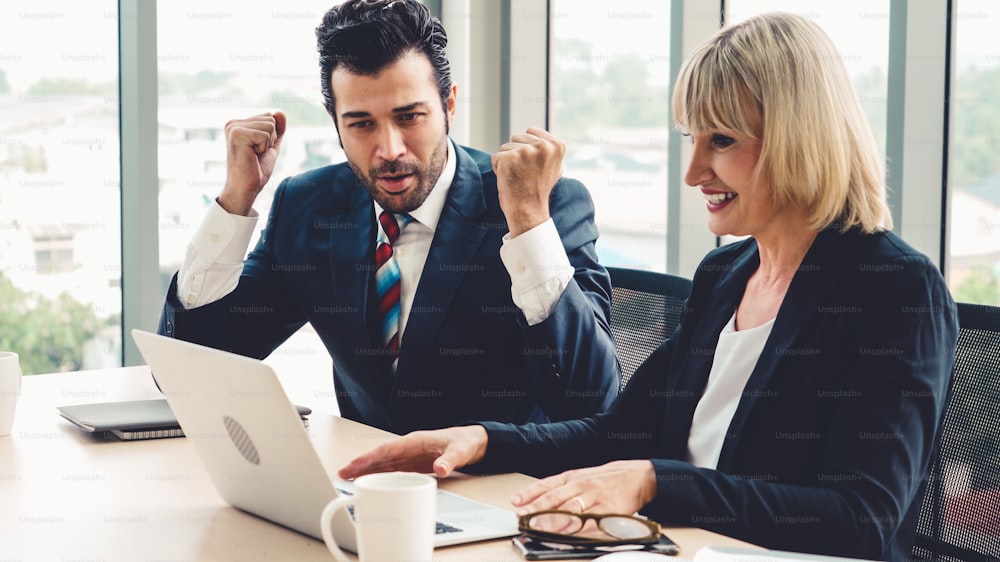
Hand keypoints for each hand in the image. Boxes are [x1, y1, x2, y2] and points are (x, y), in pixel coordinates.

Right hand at [217, 111, 286, 215]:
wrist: (245, 188)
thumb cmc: (256, 170)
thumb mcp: (271, 146)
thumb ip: (277, 129)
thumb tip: (280, 112)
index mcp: (238, 124)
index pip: (269, 117)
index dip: (271, 137)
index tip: (257, 151)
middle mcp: (233, 123)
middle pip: (270, 119)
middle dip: (270, 139)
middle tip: (255, 154)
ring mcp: (233, 127)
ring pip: (270, 125)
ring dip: (267, 144)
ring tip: (253, 155)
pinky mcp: (237, 134)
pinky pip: (265, 134)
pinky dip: (264, 148)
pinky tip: (251, 156)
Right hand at [338, 425, 488, 479]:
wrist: (472, 442)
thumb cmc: (464, 442)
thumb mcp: (459, 452)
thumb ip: (449, 461)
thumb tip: (440, 469)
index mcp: (415, 440)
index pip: (387, 449)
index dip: (369, 458)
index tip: (354, 465)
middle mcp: (408, 447)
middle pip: (379, 456)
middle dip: (360, 464)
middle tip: (342, 474)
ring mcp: (409, 455)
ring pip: (382, 463)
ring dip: (366, 470)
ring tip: (347, 478)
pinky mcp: (412, 463)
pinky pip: (391, 469)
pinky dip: (378, 474)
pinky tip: (368, 481)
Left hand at [491, 127, 564, 236]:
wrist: (529, 210)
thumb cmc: (538, 190)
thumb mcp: (555, 166)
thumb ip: (549, 149)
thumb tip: (537, 135)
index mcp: (557, 146)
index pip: (531, 132)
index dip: (528, 148)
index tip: (533, 166)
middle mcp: (543, 146)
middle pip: (517, 137)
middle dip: (516, 153)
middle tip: (524, 173)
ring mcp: (525, 151)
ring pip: (505, 147)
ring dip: (507, 161)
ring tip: (517, 176)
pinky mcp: (509, 158)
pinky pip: (495, 158)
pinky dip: (498, 169)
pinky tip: (509, 179)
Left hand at [510, 460, 656, 515]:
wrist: (636, 476)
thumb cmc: (604, 479)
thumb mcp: (580, 477)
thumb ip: (560, 489)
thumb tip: (537, 501)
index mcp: (571, 477)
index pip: (546, 485)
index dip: (530, 494)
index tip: (516, 504)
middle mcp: (581, 485)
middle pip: (554, 499)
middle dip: (536, 509)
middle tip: (523, 518)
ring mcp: (594, 497)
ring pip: (570, 510)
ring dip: (552, 521)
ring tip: (539, 529)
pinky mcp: (608, 509)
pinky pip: (591, 521)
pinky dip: (579, 529)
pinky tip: (568, 535)